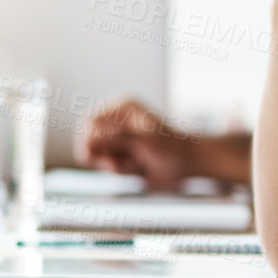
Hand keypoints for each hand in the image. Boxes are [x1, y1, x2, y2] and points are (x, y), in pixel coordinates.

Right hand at [76, 98, 192, 189]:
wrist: (188, 163)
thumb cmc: (172, 148)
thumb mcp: (144, 142)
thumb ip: (116, 140)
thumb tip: (89, 140)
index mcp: (121, 107)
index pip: (89, 122)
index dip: (88, 141)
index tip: (95, 157)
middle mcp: (116, 119)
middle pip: (88, 140)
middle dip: (103, 156)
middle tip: (120, 165)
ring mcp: (117, 137)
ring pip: (96, 155)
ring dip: (114, 164)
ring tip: (136, 165)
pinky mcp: (120, 153)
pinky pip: (106, 164)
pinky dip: (119, 170)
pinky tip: (136, 168)